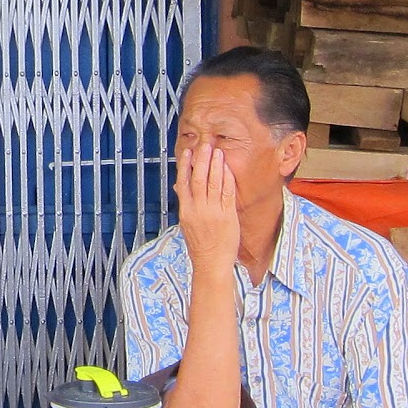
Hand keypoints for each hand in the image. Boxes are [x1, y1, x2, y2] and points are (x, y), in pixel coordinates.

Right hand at [175, 145, 240, 274]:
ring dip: (215, 165)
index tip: (187, 152)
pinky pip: (227, 193)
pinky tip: (227, 169)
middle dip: (201, 160)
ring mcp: (213, 212)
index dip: (185, 166)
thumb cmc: (200, 245)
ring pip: (213, 183)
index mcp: (186, 211)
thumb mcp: (186, 223)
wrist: (211, 263)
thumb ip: (185, 203)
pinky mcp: (228, 216)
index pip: (183, 183)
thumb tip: (180, 187)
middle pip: (198, 179)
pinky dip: (227, 179)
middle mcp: (198, 209)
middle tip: (204, 144)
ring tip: (217, 151)